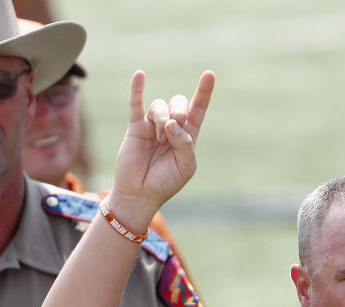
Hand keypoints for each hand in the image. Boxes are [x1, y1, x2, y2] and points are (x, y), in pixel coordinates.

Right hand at [108, 70, 214, 223]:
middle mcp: (171, 127)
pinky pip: (136, 103)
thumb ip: (184, 144)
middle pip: (178, 103)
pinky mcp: (135, 127)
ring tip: (158, 139)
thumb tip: (171, 123)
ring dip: (161, 120)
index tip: (210, 74)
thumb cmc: (166, 182)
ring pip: (159, 106)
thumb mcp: (185, 166)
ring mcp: (153, 125)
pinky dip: (137, 89)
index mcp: (188, 135)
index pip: (198, 109)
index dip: (204, 92)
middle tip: (170, 134)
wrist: (140, 193)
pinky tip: (139, 75)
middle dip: (177, 113)